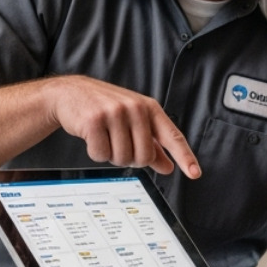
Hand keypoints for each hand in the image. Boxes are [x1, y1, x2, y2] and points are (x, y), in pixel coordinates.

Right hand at [47, 77, 200, 176]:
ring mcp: (115, 113)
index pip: (172, 136)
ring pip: (122, 158)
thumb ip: (153, 145)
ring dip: (111, 155)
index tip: (195, 173)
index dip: (185, 156)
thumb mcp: (134, 121)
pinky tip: (92, 136)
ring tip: (105, 136)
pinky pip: (100, 155)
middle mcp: (136, 108)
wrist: (71, 93)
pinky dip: (95, 152)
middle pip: (144, 156)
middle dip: (130, 158)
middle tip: (119, 143)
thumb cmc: (106, 108)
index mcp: (150, 108)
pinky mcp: (94, 120)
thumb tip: (168, 167)